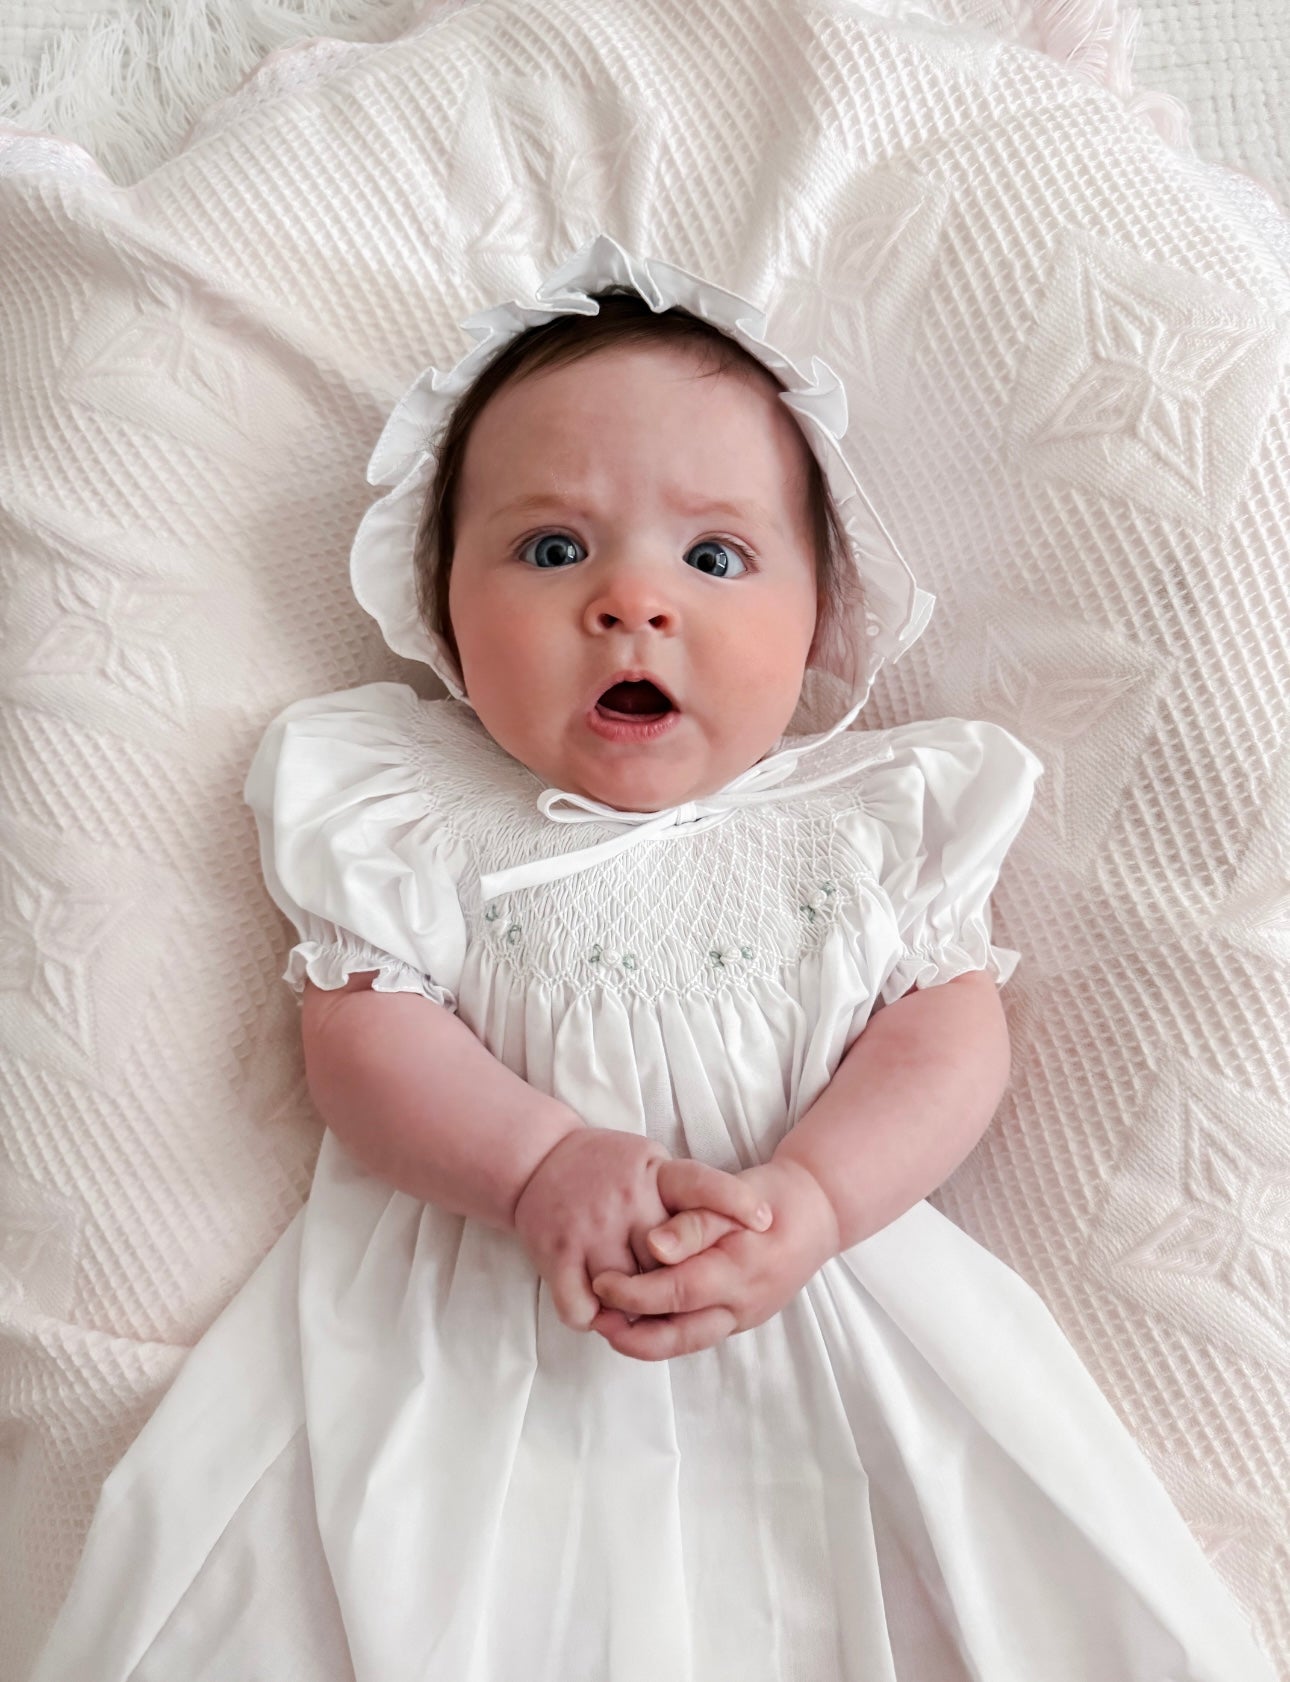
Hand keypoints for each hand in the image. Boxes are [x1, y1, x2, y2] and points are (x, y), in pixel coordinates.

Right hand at [512, 1128, 771, 1333]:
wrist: (536, 1161)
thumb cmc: (605, 1167)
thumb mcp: (651, 1162)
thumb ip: (685, 1195)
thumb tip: (734, 1225)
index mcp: (655, 1174)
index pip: (702, 1184)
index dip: (735, 1201)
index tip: (765, 1221)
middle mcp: (626, 1199)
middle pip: (671, 1259)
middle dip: (679, 1283)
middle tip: (686, 1298)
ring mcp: (591, 1228)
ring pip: (629, 1292)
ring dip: (635, 1310)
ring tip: (638, 1313)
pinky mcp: (558, 1253)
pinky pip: (583, 1307)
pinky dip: (592, 1317)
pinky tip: (598, 1311)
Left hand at [590, 1158, 839, 1360]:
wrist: (817, 1214)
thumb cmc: (771, 1198)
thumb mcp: (733, 1198)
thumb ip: (693, 1224)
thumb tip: (654, 1246)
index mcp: (738, 1272)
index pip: (675, 1293)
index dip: (633, 1293)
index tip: (600, 1282)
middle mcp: (742, 1305)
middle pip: (678, 1336)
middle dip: (632, 1336)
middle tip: (594, 1320)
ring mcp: (744, 1317)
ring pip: (687, 1342)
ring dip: (645, 1340)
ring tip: (608, 1324)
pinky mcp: (741, 1318)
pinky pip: (698, 1333)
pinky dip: (666, 1332)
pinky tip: (639, 1319)